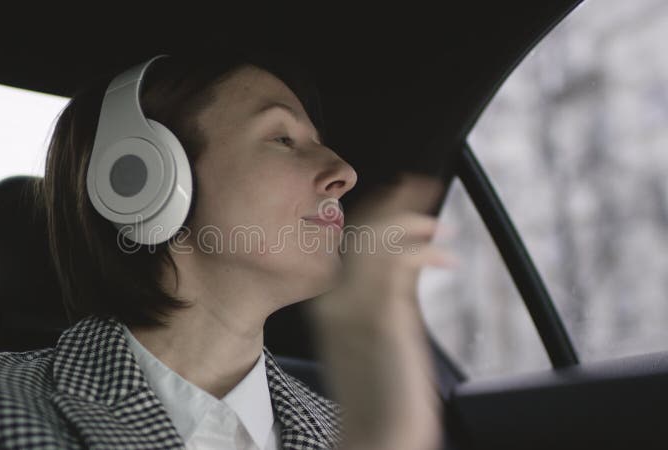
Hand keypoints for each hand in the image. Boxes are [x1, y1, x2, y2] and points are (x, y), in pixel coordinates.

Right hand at [309, 172, 457, 449]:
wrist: (376, 438)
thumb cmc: (376, 394)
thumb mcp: (368, 339)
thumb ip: (380, 300)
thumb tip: (405, 267)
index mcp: (329, 304)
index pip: (346, 241)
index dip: (373, 212)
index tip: (395, 193)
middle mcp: (337, 299)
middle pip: (359, 231)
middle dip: (392, 202)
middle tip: (420, 184)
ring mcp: (356, 307)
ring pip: (377, 240)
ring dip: (411, 219)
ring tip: (437, 218)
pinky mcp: (383, 318)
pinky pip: (399, 265)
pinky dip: (425, 251)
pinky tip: (445, 256)